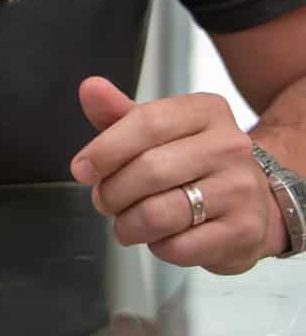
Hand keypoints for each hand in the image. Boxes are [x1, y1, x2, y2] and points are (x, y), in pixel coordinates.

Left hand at [72, 76, 281, 273]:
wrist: (253, 200)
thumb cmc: (194, 163)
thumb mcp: (157, 130)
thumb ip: (118, 112)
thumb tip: (91, 89)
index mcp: (206, 112)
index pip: (147, 123)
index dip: (105, 149)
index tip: (82, 168)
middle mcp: (230, 147)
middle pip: (149, 170)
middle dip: (112, 192)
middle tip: (105, 200)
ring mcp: (241, 189)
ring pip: (159, 214)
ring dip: (128, 224)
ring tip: (127, 221)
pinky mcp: (245, 231)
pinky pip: (179, 247)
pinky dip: (158, 246)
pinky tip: (163, 236)